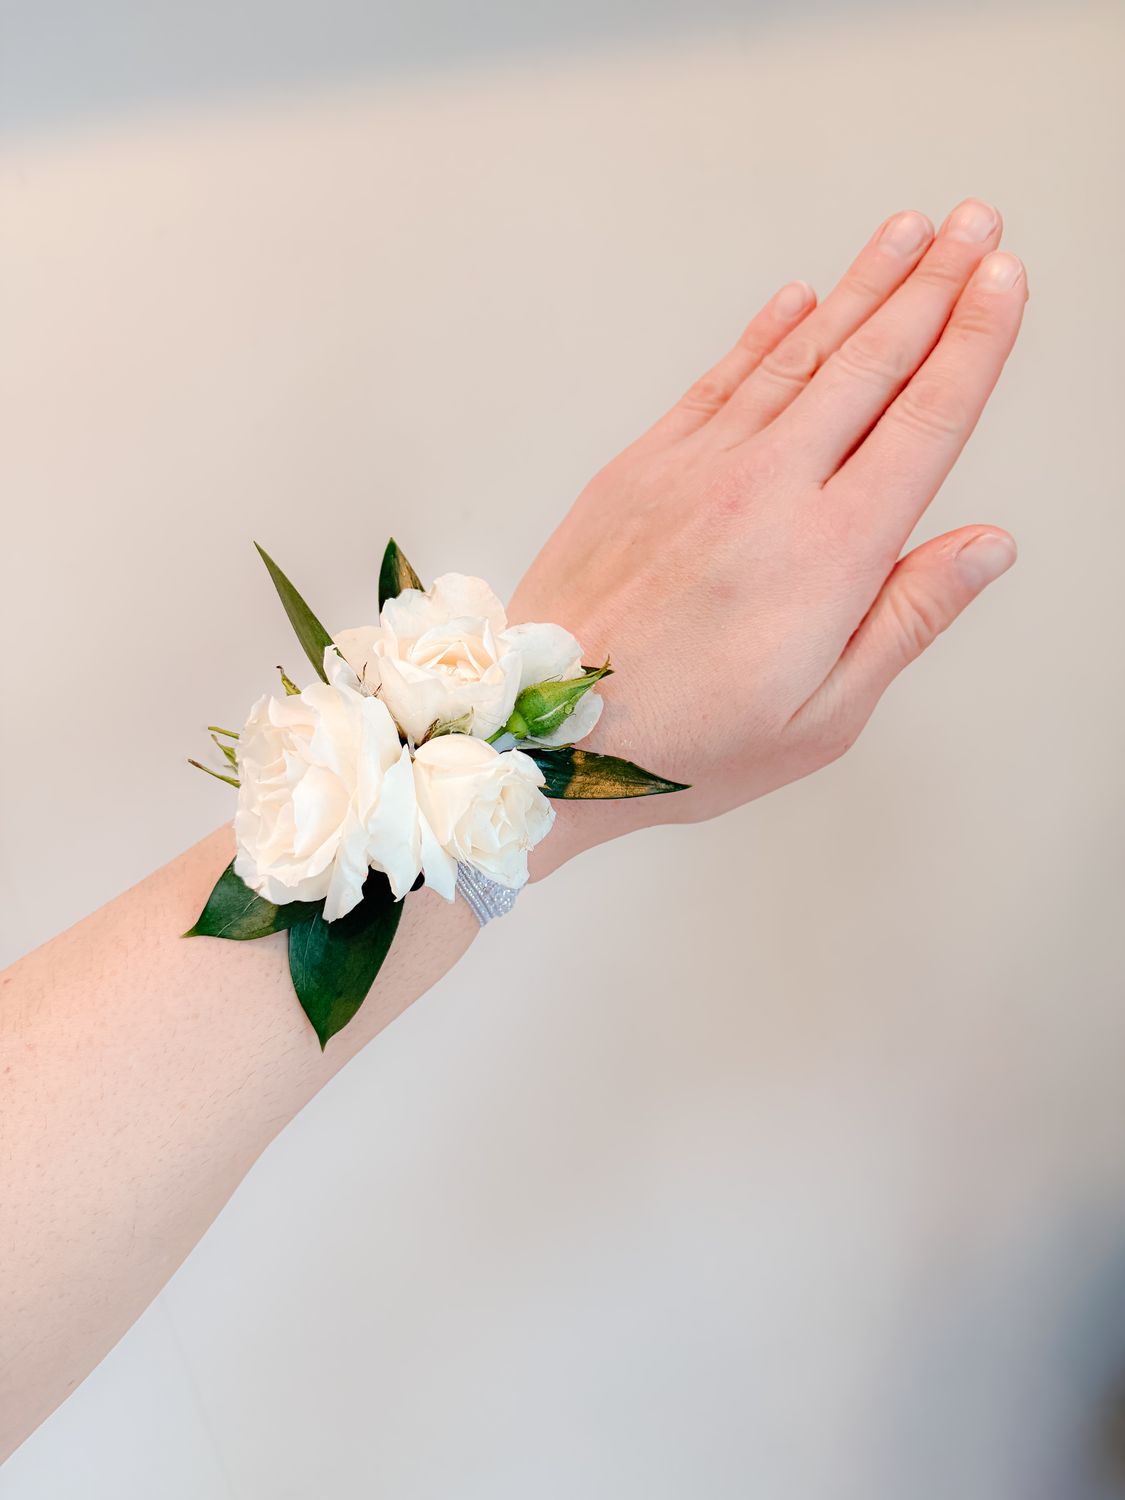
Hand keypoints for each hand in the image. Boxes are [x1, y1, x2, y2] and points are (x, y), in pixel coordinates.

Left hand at [512, 198, 1026, 866]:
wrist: (541, 734)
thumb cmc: (681, 745)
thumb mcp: (821, 719)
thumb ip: (907, 619)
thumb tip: (986, 547)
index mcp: (829, 558)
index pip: (925, 423)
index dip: (975, 342)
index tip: (1006, 278)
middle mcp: (768, 492)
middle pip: (871, 365)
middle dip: (933, 286)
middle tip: (975, 222)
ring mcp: (699, 468)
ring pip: (800, 355)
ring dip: (861, 287)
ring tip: (909, 233)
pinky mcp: (642, 465)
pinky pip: (721, 378)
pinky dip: (766, 332)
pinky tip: (800, 295)